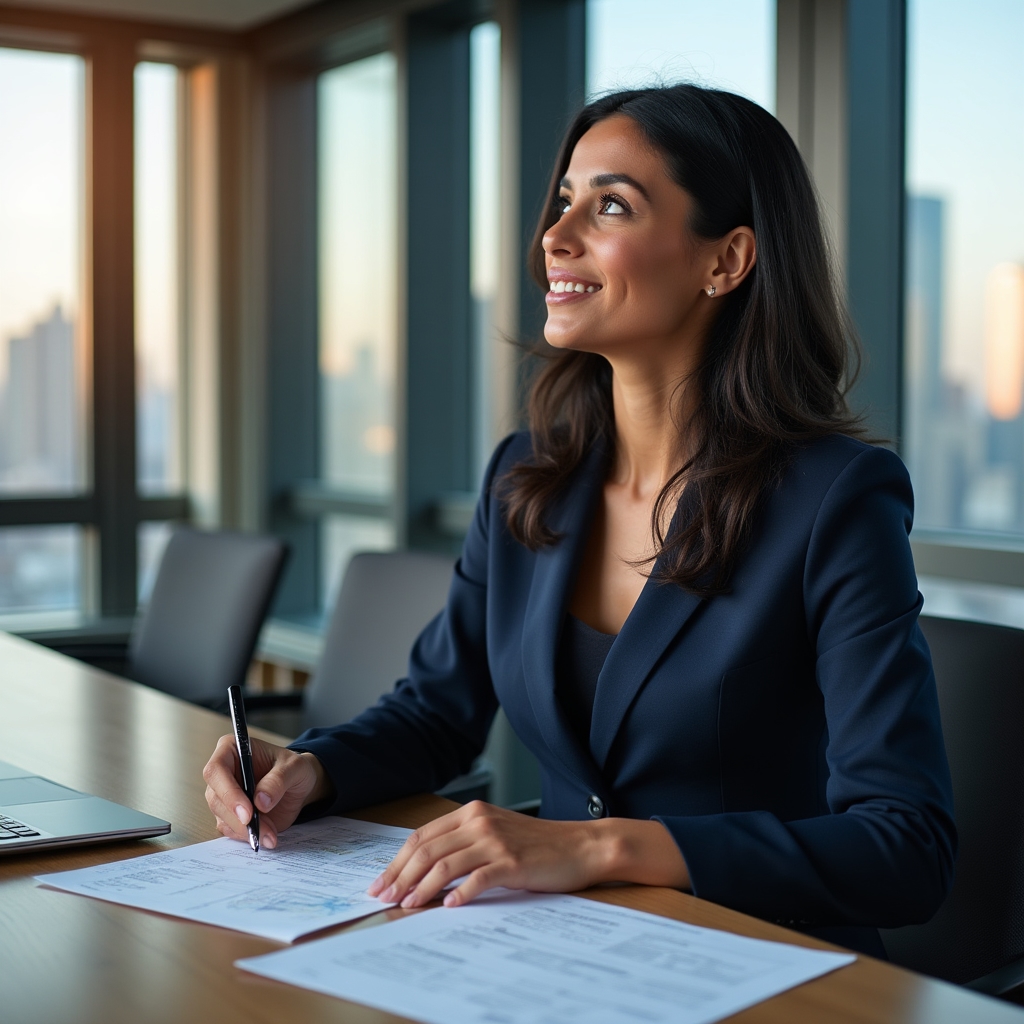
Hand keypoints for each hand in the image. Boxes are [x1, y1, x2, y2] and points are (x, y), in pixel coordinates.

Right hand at [202, 735, 332, 848]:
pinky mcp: (230, 815)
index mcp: (231, 749)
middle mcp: (223, 773)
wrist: (298, 785)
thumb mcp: (295, 767)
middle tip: (259, 829)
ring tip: (269, 835)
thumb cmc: (293, 768)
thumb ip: (278, 780)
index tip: (247, 812)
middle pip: (216, 798)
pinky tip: (266, 837)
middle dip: (237, 818)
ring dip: (245, 830)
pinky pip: (231, 829)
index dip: (228, 792)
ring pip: (222, 817)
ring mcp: (224, 795)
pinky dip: (247, 836)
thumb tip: (260, 801)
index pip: (216, 770)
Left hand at [367, 800, 689, 908]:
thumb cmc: (538, 844)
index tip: (383, 882)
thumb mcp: (496, 834)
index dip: (398, 861)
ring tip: (408, 906)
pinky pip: (478, 878)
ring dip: (422, 888)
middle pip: (427, 850)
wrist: (581, 845)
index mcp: (472, 812)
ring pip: (446, 865)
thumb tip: (424, 873)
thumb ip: (464, 844)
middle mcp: (480, 821)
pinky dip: (460, 893)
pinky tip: (449, 906)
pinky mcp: (512, 861)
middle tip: (385, 898)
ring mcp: (496, 840)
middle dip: (401, 876)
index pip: (423, 836)